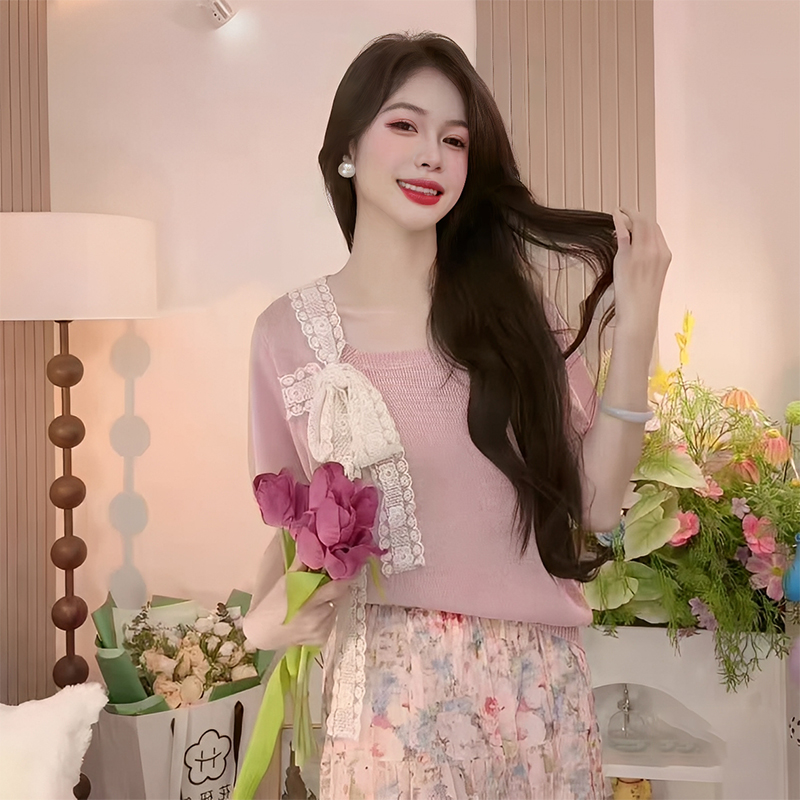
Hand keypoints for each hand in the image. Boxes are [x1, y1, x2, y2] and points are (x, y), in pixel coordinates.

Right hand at [242, 560, 356, 649]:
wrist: (262, 633)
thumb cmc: (272, 605)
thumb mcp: (284, 582)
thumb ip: (301, 565)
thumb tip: (313, 544)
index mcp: (309, 602)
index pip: (337, 587)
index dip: (344, 576)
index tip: (345, 567)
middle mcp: (318, 618)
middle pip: (340, 597)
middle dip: (336, 588)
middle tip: (326, 582)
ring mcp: (321, 630)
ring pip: (336, 608)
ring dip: (331, 602)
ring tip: (316, 600)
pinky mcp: (321, 640)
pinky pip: (331, 621)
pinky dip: (326, 615)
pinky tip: (313, 615)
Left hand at [611, 206, 671, 333]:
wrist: (638, 313)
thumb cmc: (641, 298)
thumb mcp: (650, 275)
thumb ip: (646, 259)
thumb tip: (633, 247)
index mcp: (665, 254)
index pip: (656, 229)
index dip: (644, 222)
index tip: (634, 221)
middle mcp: (657, 250)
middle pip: (648, 222)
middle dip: (637, 214)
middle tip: (625, 211)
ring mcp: (643, 253)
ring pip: (638, 223)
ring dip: (628, 214)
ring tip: (619, 212)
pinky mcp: (628, 257)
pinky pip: (624, 231)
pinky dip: (620, 219)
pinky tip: (615, 213)